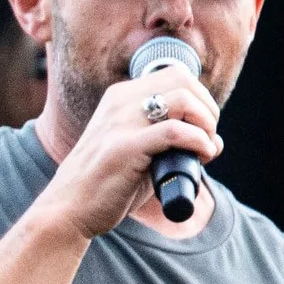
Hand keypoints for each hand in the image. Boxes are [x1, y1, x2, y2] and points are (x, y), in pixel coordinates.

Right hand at [43, 67, 222, 241]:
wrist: (68, 210)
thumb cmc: (107, 184)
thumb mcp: (139, 152)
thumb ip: (173, 143)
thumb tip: (215, 142)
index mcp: (121, 97)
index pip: (174, 74)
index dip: (200, 97)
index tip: (204, 126)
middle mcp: (120, 102)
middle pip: (182, 79)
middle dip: (207, 106)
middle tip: (208, 135)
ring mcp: (121, 122)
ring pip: (182, 99)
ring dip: (205, 123)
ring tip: (205, 147)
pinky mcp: (124, 147)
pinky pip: (175, 132)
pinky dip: (198, 142)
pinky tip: (201, 157)